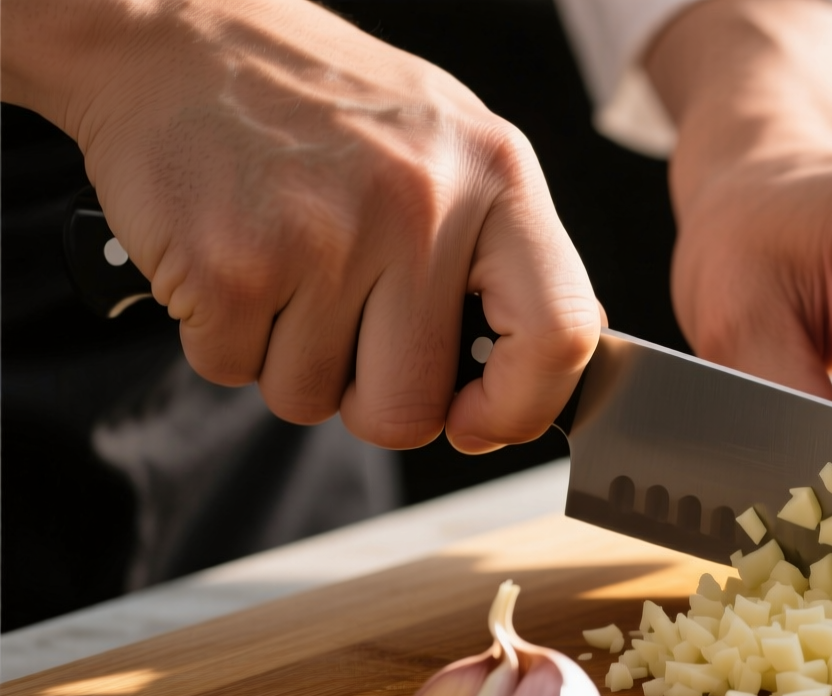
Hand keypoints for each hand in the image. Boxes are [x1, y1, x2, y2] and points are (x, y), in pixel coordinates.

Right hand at [2, 0, 601, 451]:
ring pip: (313, 401)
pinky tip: (233, 260)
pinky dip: (223, 338)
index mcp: (496, 173)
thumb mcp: (450, 144)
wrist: (173, 32)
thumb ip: (505, 249)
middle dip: (372, 399)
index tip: (479, 423)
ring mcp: (323, 238)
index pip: (560, 333)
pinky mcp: (229, 267)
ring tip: (284, 269)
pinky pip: (234, 373)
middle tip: (347, 334)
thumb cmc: (321, 101)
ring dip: (289, 361)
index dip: (521, 408)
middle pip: (413, 407)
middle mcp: (420, 205)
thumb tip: (555, 358)